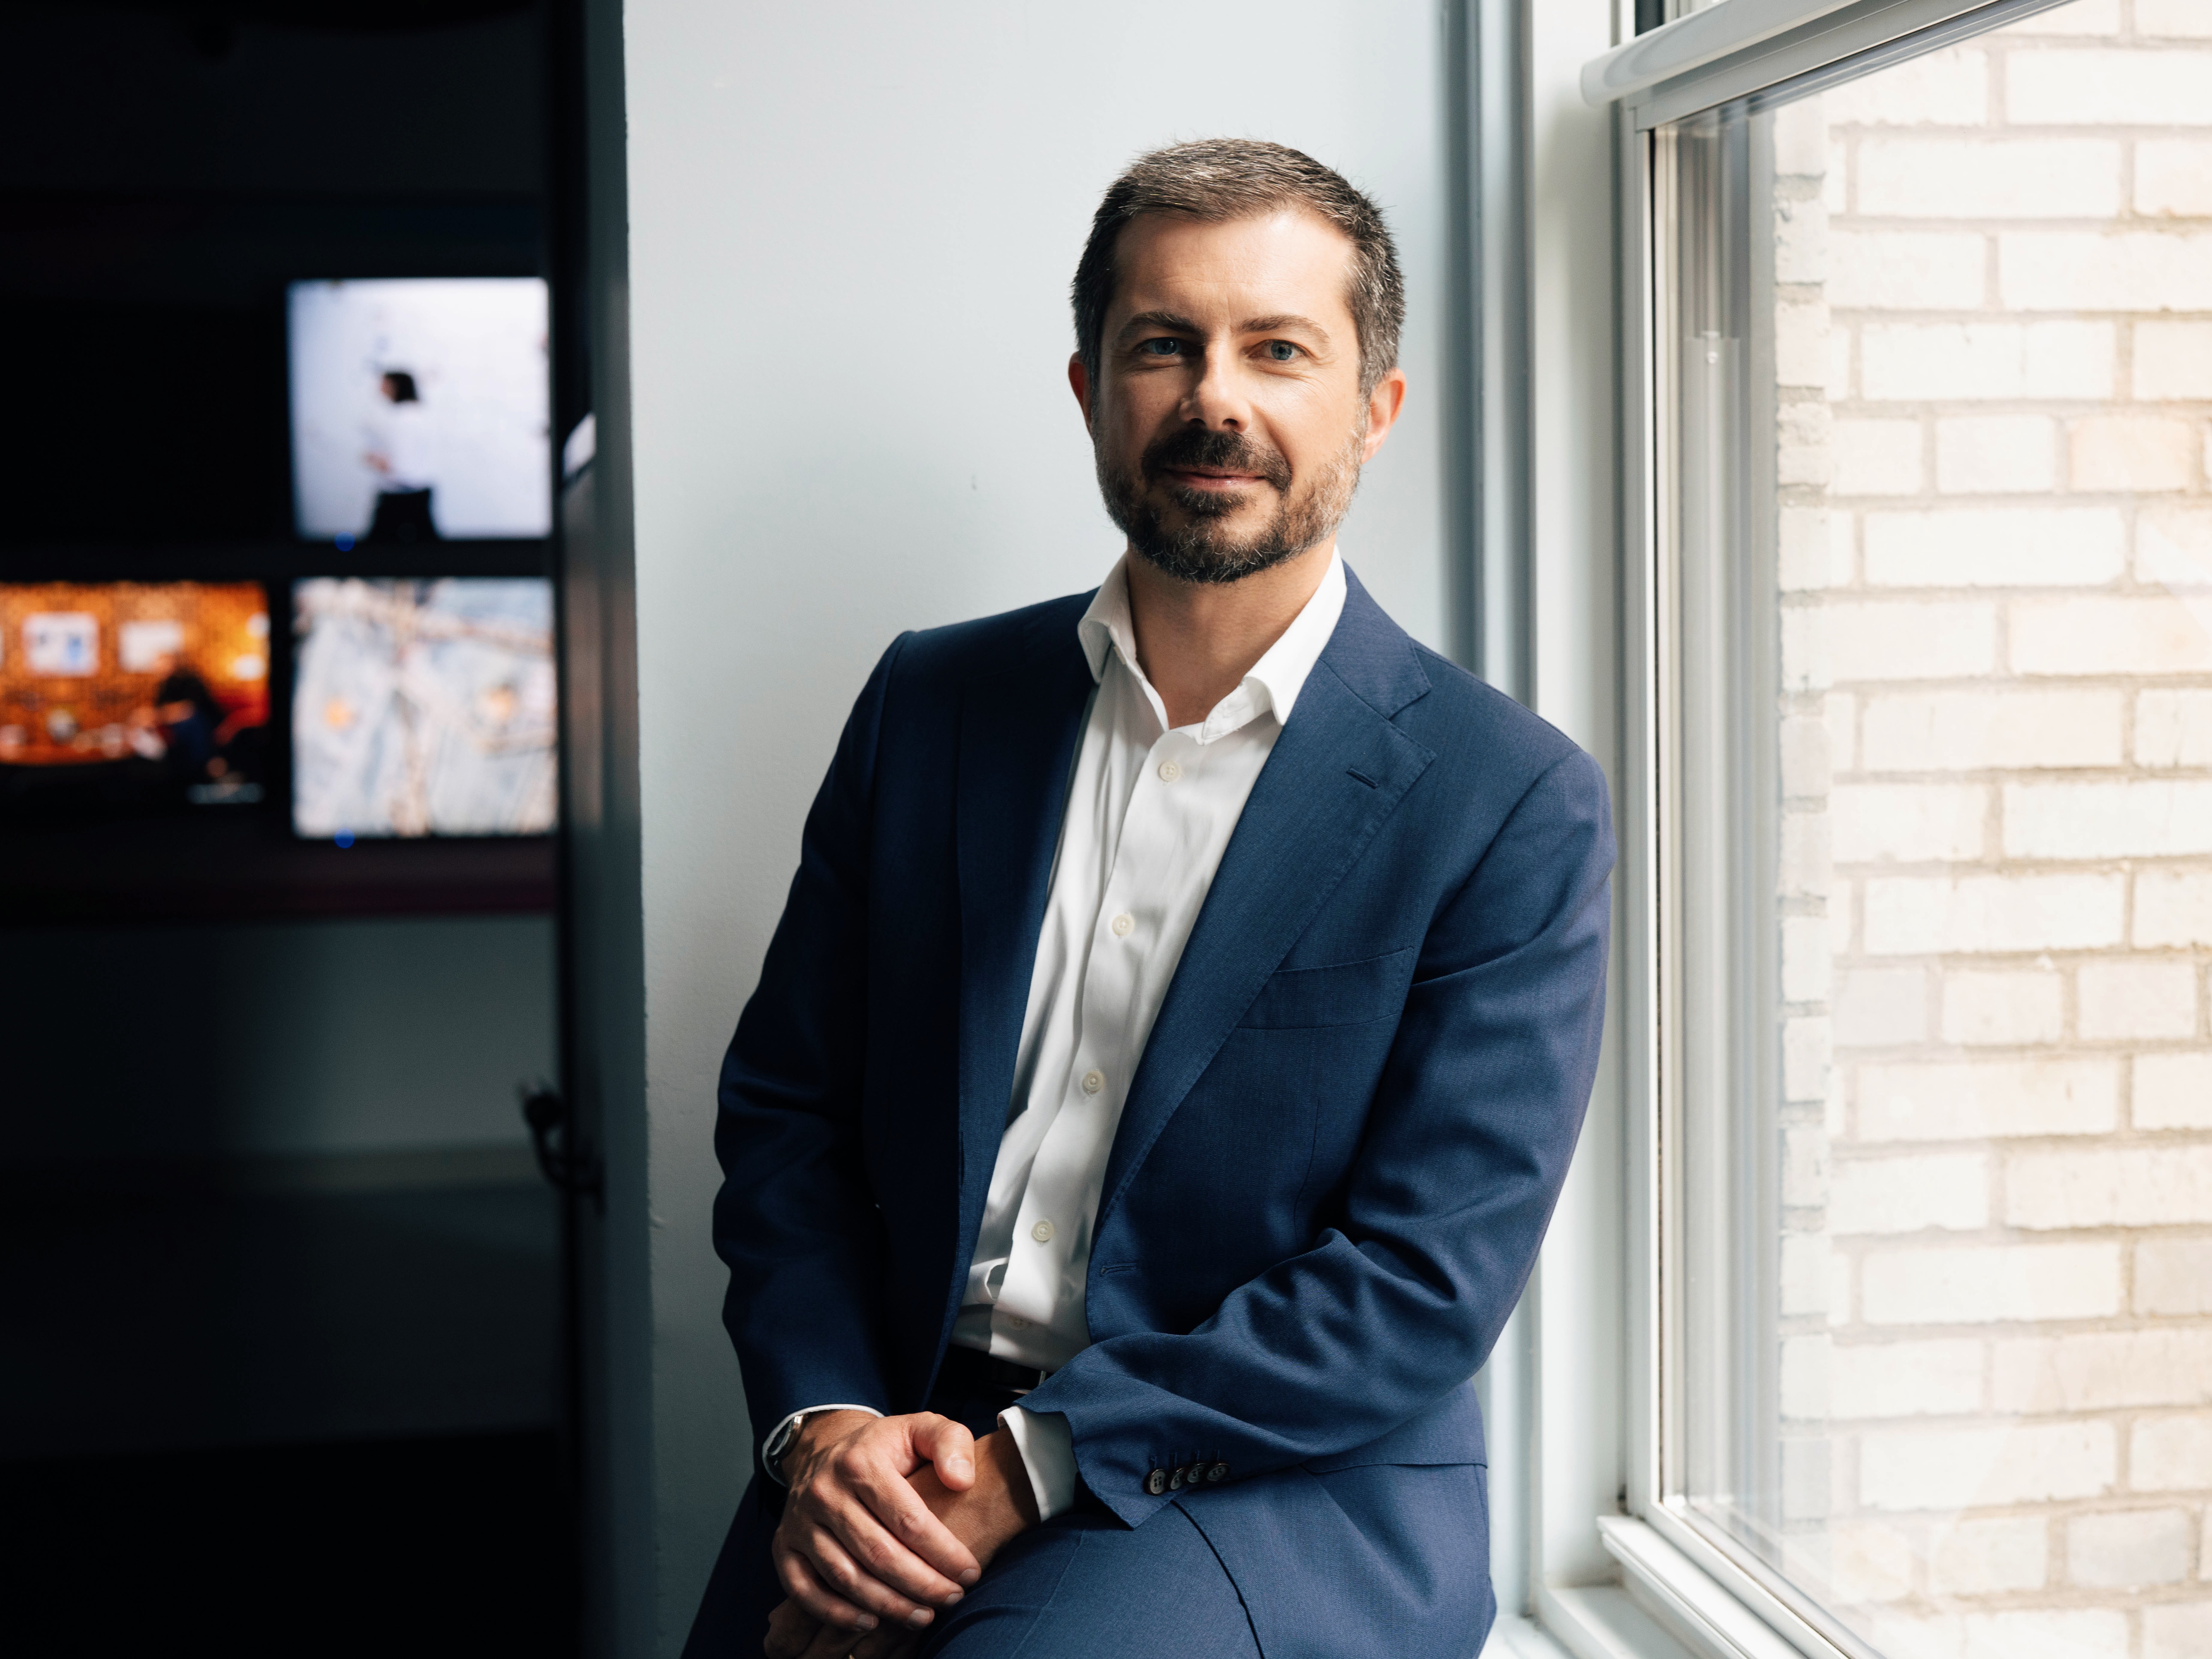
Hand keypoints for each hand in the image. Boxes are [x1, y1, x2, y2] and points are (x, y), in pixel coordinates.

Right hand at [766, 1428, 1040, 1658]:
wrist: (826, 1449)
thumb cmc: (885, 1448)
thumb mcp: (922, 1428)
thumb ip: (950, 1443)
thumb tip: (961, 1480)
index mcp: (860, 1462)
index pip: (908, 1519)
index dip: (943, 1552)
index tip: (970, 1571)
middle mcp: (824, 1492)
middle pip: (878, 1553)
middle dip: (922, 1584)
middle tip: (953, 1598)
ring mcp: (800, 1523)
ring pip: (846, 1577)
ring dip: (888, 1605)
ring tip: (924, 1615)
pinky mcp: (784, 1547)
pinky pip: (805, 1590)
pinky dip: (836, 1614)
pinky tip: (871, 1623)